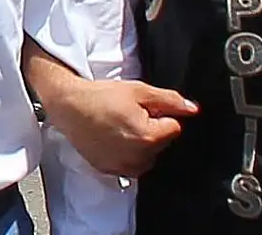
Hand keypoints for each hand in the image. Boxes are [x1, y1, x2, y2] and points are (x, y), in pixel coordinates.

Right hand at [42, 80, 198, 176]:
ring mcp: (123, 167)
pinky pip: (130, 164)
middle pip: (161, 144)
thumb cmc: (101, 97)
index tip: (144, 109)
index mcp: (149, 137)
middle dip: (152, 129)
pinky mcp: (110, 170)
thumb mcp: (140, 91)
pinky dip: (126, 152)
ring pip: (147, 156)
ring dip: (140, 143)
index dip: (161, 115)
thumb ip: (170, 100)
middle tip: (129, 114)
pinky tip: (112, 137)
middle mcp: (138, 158)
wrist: (69, 106)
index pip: (174, 128)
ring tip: (120, 126)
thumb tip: (192, 109)